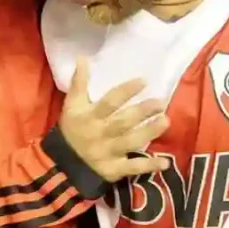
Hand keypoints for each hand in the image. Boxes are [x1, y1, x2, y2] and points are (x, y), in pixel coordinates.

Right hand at [58, 58, 169, 182]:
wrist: (63, 163)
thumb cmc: (72, 128)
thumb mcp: (72, 104)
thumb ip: (79, 82)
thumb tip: (82, 57)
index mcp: (90, 116)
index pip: (109, 102)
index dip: (126, 91)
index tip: (144, 81)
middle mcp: (101, 134)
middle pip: (124, 122)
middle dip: (143, 112)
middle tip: (161, 102)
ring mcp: (108, 153)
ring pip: (131, 142)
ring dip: (149, 132)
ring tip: (166, 121)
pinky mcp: (114, 170)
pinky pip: (132, 168)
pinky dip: (148, 166)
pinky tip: (165, 162)